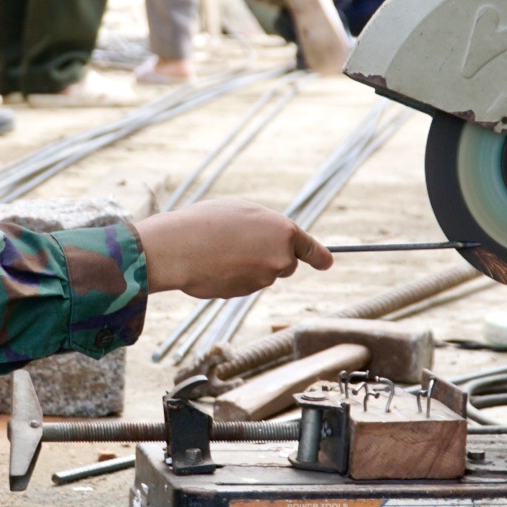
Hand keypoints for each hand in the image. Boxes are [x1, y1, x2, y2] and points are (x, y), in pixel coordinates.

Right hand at [136, 199, 331, 298]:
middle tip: (242, 241)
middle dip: (271, 257)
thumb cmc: (207, 221)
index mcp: (284, 232)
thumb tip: (274, 244)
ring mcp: (262, 280)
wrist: (178, 248)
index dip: (319, 256)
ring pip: (262, 274)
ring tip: (220, 248)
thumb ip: (267, 227)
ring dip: (248, 265)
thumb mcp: (243, 211)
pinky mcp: (244, 295)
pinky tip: (213, 263)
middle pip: (285, 263)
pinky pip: (244, 284)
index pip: (310, 248)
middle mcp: (280, 259)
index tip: (327, 263)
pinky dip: (233, 276)